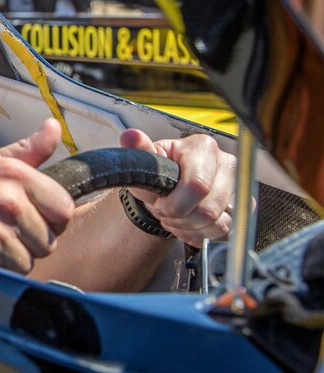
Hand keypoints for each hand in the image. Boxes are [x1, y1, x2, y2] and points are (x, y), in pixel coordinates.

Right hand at [0, 119, 74, 272]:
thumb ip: (26, 150)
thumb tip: (54, 126)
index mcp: (14, 174)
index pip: (64, 209)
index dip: (48, 217)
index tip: (25, 215)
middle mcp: (7, 201)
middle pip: (48, 241)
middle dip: (27, 241)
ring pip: (28, 262)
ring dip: (9, 259)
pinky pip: (7, 277)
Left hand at [119, 128, 235, 246]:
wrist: (168, 187)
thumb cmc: (158, 172)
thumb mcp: (145, 163)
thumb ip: (139, 150)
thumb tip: (130, 137)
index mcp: (202, 147)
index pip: (197, 186)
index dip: (175, 204)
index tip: (160, 205)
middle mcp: (226, 163)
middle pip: (208, 209)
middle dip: (180, 218)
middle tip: (165, 213)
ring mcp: (238, 186)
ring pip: (218, 223)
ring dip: (189, 228)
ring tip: (174, 219)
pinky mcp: (242, 207)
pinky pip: (225, 232)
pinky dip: (201, 235)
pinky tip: (187, 226)